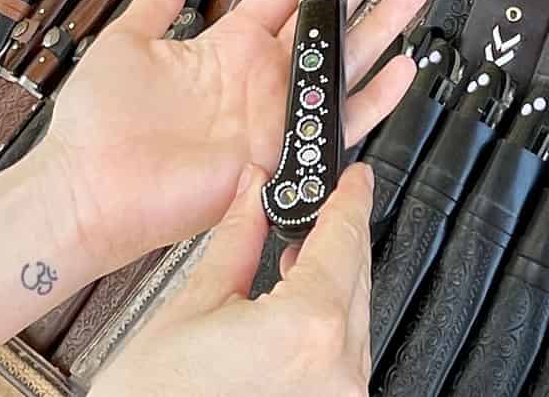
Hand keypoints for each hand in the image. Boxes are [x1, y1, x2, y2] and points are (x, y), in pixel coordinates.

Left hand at [41, 0, 425, 268]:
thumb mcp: (124, 44)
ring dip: (381, 23)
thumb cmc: (99, 126)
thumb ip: (152, 10)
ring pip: (343, 59)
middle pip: (324, 17)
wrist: (89, 188)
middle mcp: (258, 77)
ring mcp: (274, 112)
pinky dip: (375, 97)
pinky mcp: (282, 150)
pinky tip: (400, 67)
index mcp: (226, 46)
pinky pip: (340, 122)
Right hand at [93, 163, 373, 396]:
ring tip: (299, 256)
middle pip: (355, 277)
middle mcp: (336, 371)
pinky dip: (326, 325)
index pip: (344, 238)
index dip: (350, 198)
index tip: (354, 179)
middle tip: (322, 206)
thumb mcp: (193, 304)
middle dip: (338, 237)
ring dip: (333, 282)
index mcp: (308, 328)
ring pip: (353, 318)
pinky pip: (341, 356)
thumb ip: (238, 240)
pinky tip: (299, 308)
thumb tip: (252, 196)